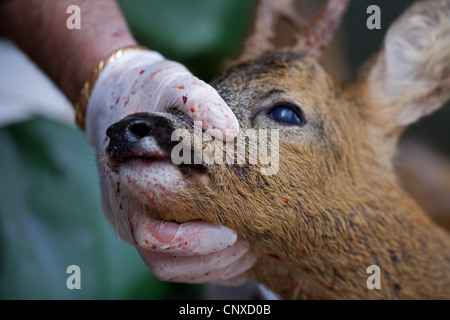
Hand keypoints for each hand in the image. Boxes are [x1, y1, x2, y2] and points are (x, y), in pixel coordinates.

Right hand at [84, 48, 254, 284]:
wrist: (117, 98)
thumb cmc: (146, 92)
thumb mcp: (172, 84)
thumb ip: (198, 102)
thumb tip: (229, 130)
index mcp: (129, 184)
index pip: (155, 235)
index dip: (195, 241)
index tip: (232, 231)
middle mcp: (128, 211)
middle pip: (163, 261)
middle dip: (211, 259)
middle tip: (250, 241)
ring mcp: (136, 220)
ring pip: (170, 267)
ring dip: (211, 265)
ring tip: (249, 248)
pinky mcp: (149, 221)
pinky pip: (176, 260)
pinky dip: (207, 262)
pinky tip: (236, 249)